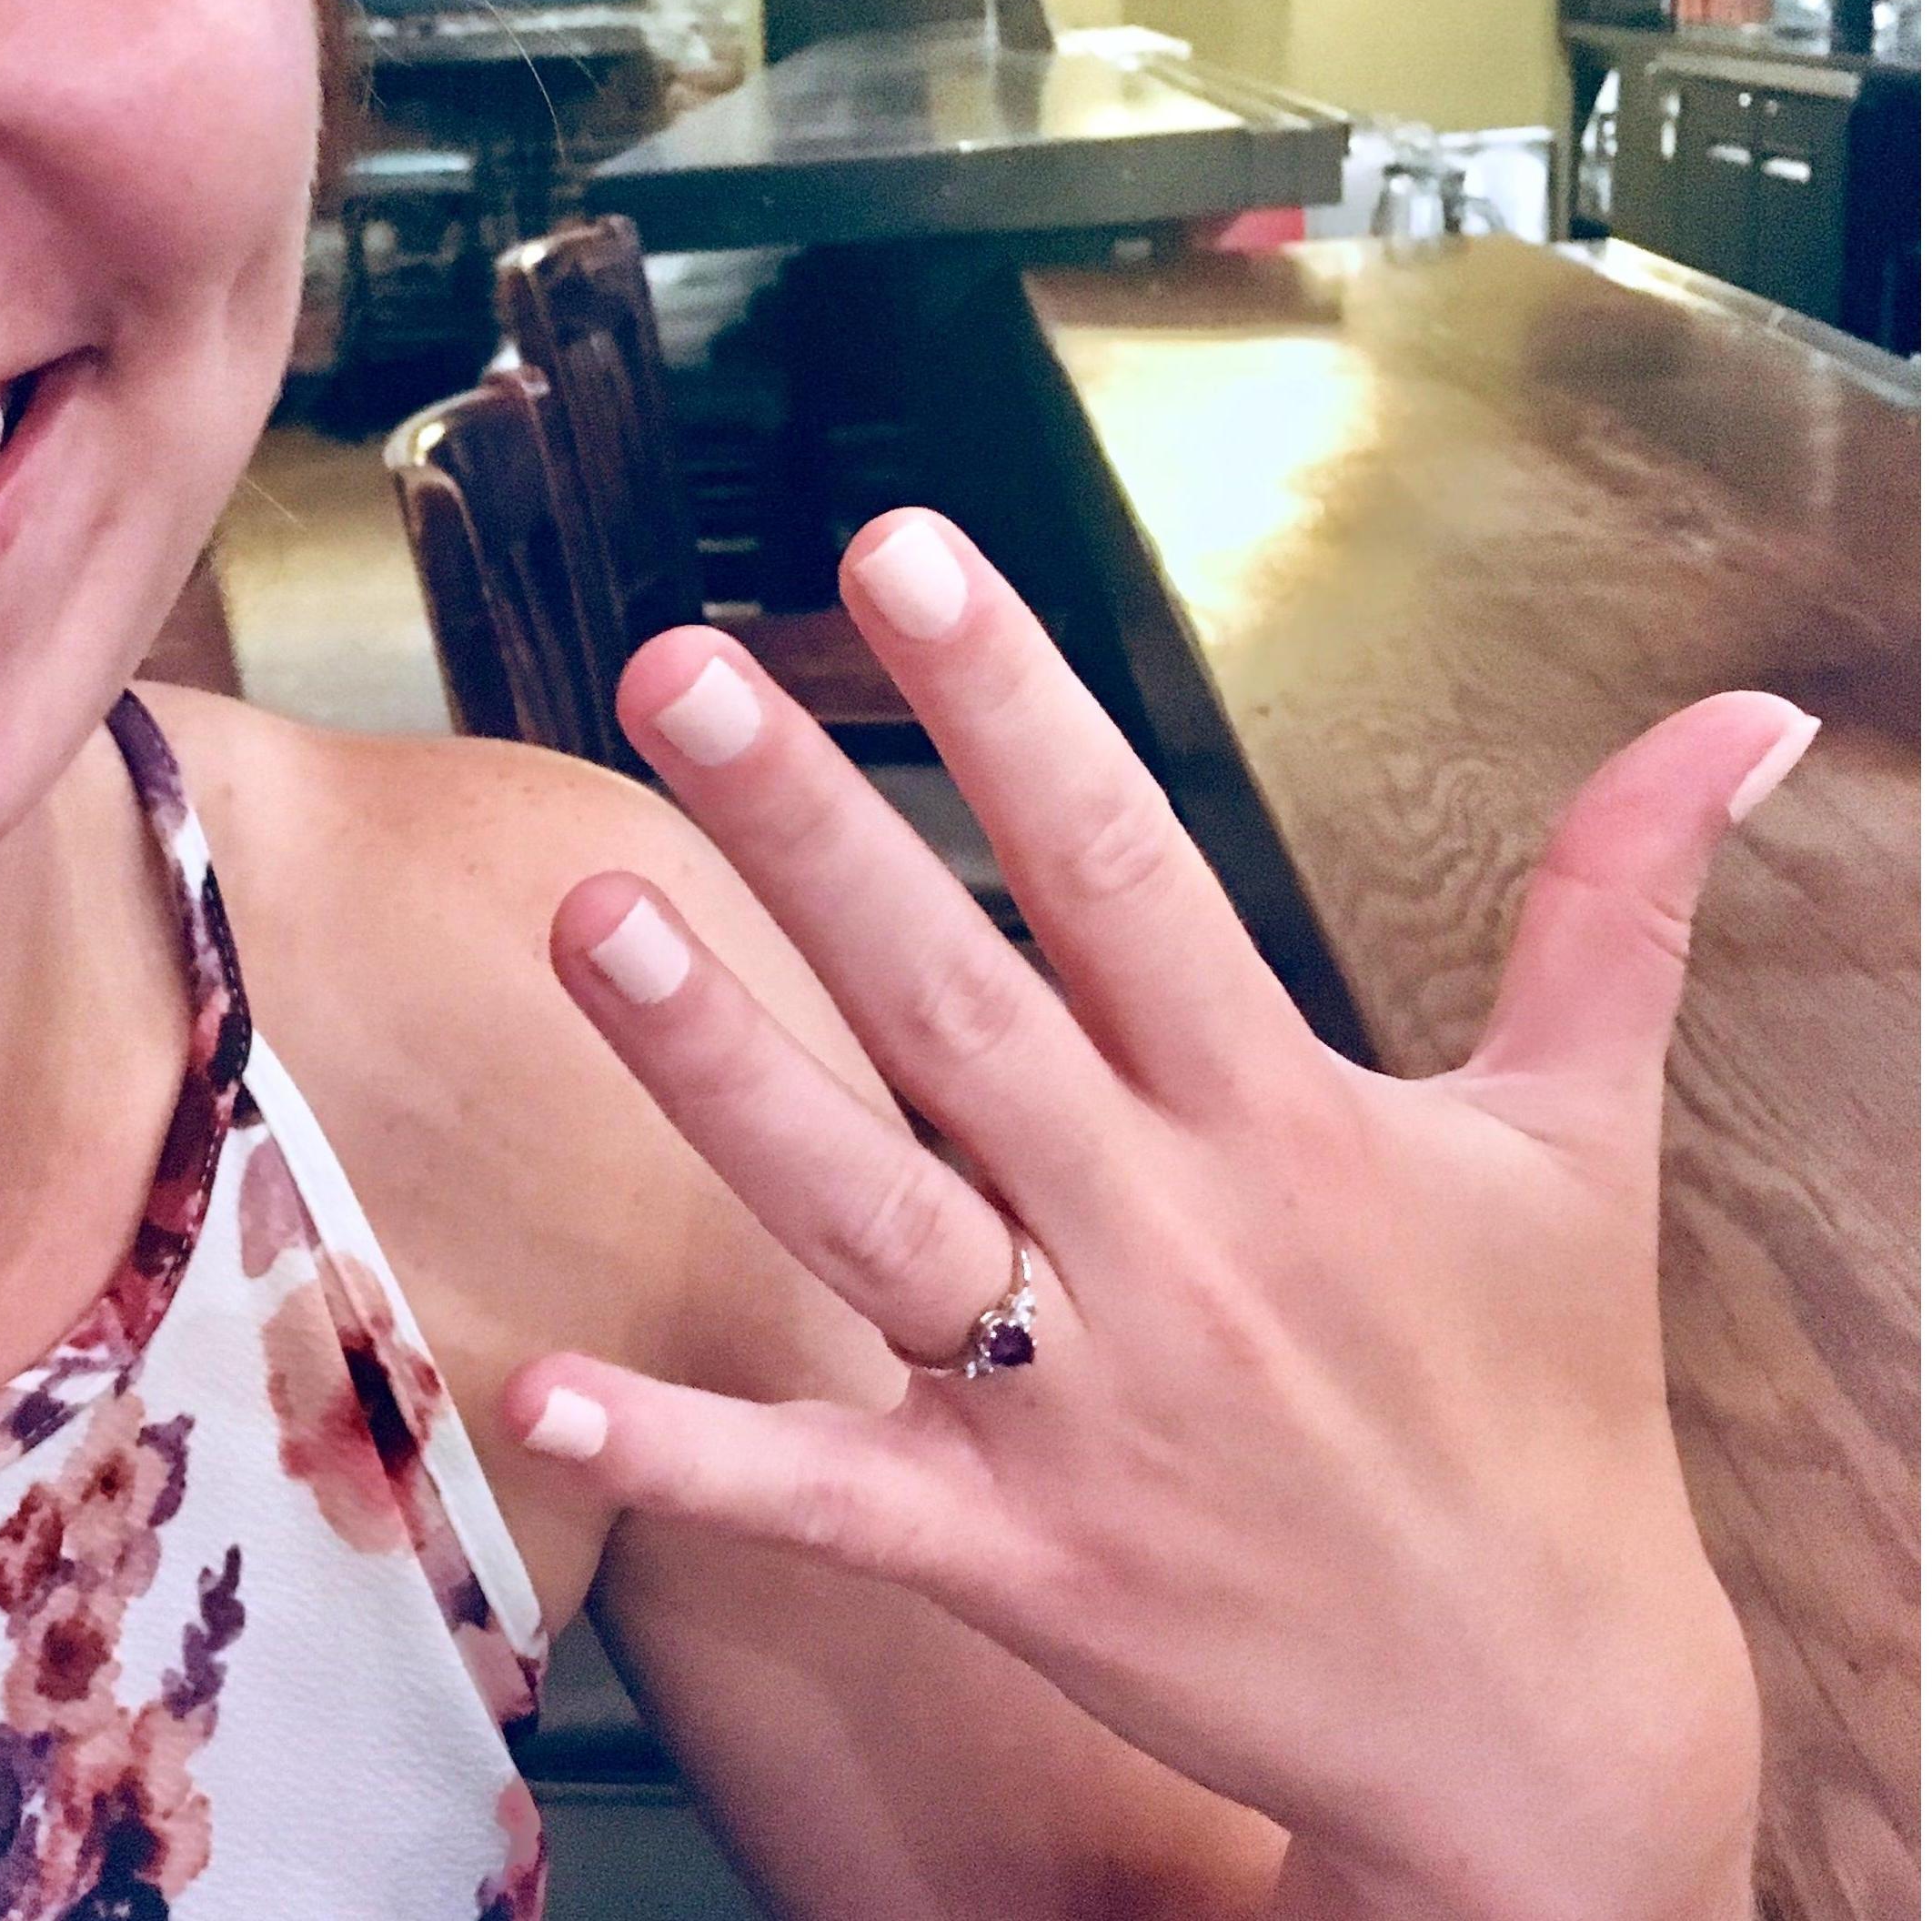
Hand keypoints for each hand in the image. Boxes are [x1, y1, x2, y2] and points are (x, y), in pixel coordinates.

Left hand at [510, 510, 1800, 1920]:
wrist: (1539, 1730)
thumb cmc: (1545, 1403)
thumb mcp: (1587, 1140)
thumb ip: (1621, 909)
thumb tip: (1743, 717)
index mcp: (1281, 1117)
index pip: (1123, 862)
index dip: (1011, 702)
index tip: (898, 555)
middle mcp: (1163, 1240)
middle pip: (961, 1003)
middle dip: (816, 834)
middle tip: (675, 674)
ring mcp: (1075, 1404)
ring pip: (870, 1212)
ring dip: (721, 1073)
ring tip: (587, 919)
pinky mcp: (1010, 1555)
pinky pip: (826, 1496)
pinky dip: (694, 1450)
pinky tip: (542, 1386)